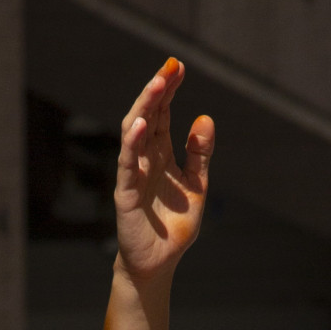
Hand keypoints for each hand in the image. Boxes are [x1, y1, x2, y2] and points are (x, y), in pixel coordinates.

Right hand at [114, 58, 213, 285]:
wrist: (159, 263)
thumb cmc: (174, 227)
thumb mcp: (197, 186)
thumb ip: (200, 154)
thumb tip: (205, 118)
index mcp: (161, 153)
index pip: (163, 113)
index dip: (170, 89)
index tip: (179, 66)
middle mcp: (145, 158)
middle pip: (148, 114)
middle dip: (158, 89)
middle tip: (170, 67)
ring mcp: (133, 173)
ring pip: (134, 131)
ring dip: (144, 106)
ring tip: (157, 84)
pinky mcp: (125, 193)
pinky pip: (127, 163)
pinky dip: (133, 142)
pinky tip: (141, 124)